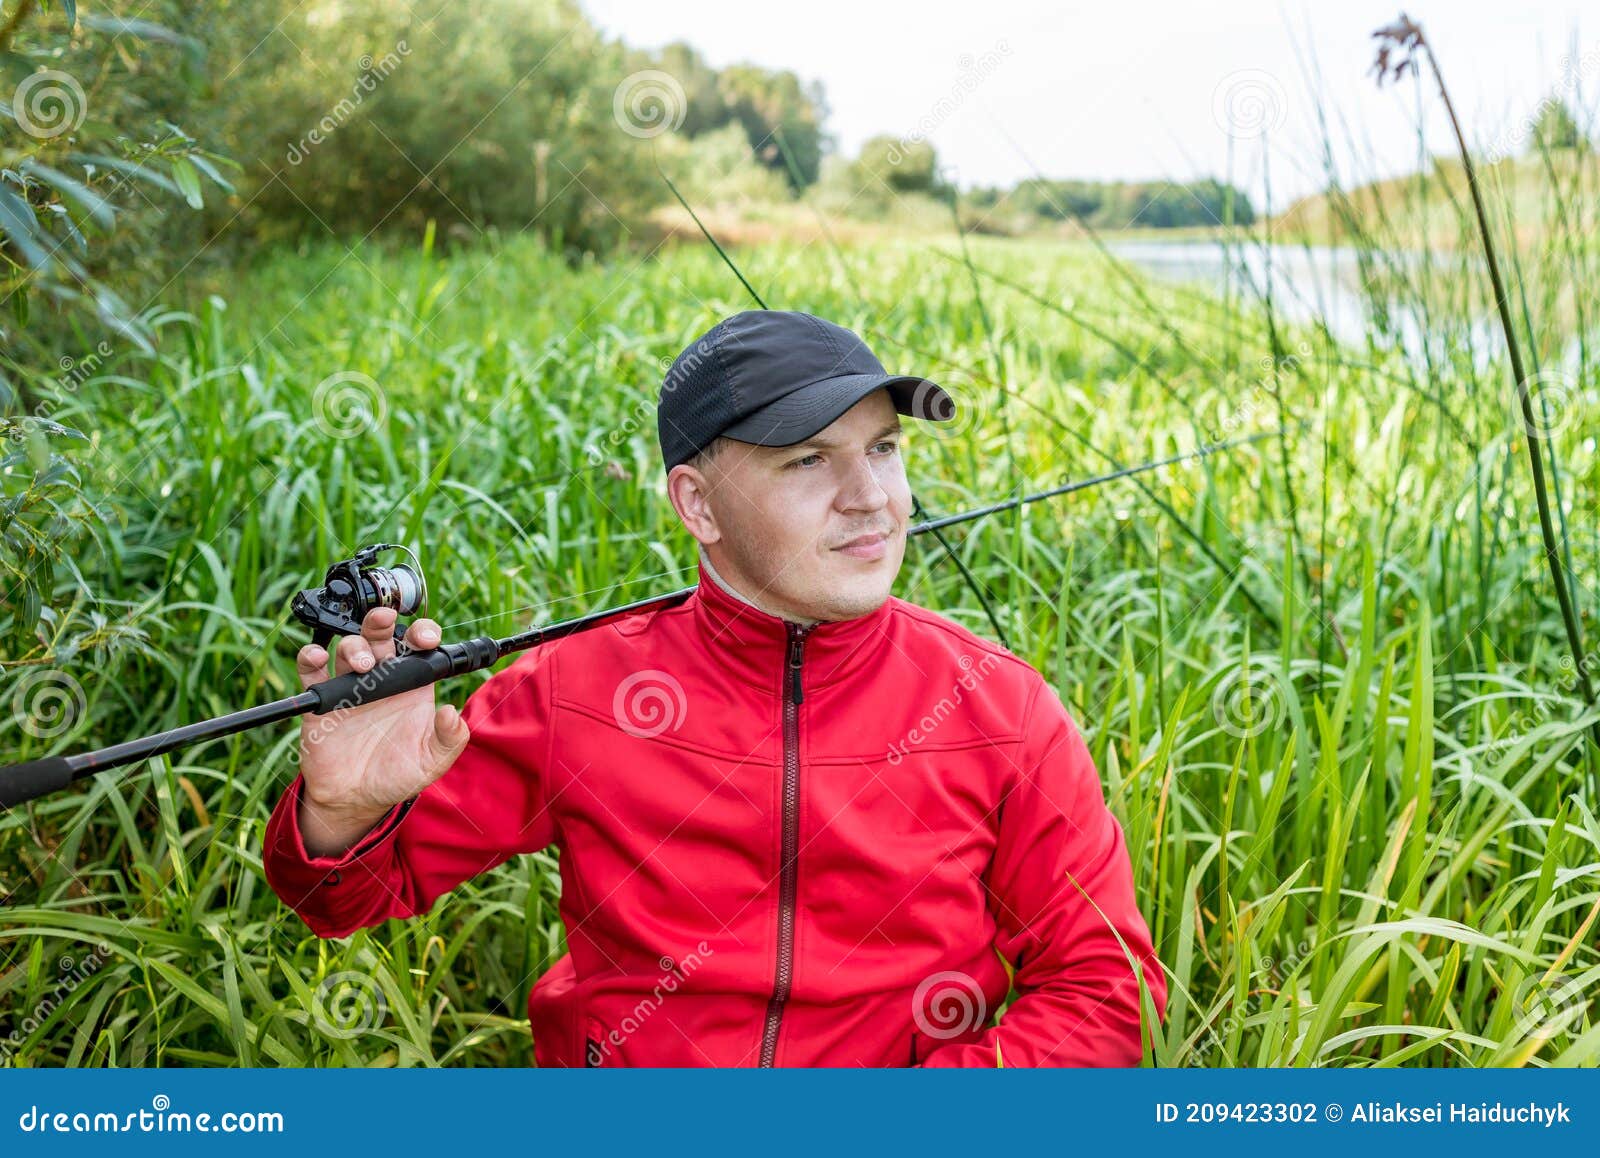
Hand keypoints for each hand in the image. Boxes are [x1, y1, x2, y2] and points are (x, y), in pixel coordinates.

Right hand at [293, 607, 470, 856]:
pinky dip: (310, 658)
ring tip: (362, 665)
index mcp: (412, 684)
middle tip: (385, 620)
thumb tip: (450, 712)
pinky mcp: (322, 701)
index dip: (423, 633)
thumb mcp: (432, 761)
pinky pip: (312, 671)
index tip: (426, 639)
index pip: (418, 646)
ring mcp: (351, 686)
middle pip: (380, 637)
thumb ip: (449, 739)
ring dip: (354, 646)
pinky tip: (317, 658)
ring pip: (349, 648)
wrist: (356, 800)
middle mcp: (382, 678)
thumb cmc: (399, 775)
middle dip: (382, 622)